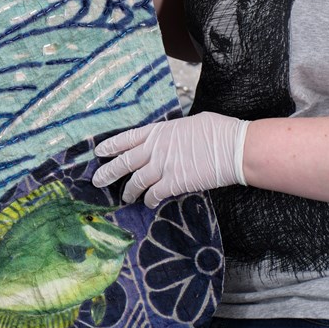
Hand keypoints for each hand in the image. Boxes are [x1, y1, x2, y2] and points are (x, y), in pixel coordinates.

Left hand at [91, 112, 249, 207]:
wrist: (231, 147)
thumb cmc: (216, 131)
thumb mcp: (187, 124)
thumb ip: (171, 134)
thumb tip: (169, 140)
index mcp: (157, 131)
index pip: (127, 138)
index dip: (111, 146)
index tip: (99, 152)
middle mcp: (155, 148)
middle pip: (124, 162)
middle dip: (108, 172)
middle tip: (97, 181)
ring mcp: (163, 166)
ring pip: (136, 181)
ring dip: (129, 191)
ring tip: (124, 198)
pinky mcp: (173, 183)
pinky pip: (154, 194)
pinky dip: (149, 200)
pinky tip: (148, 203)